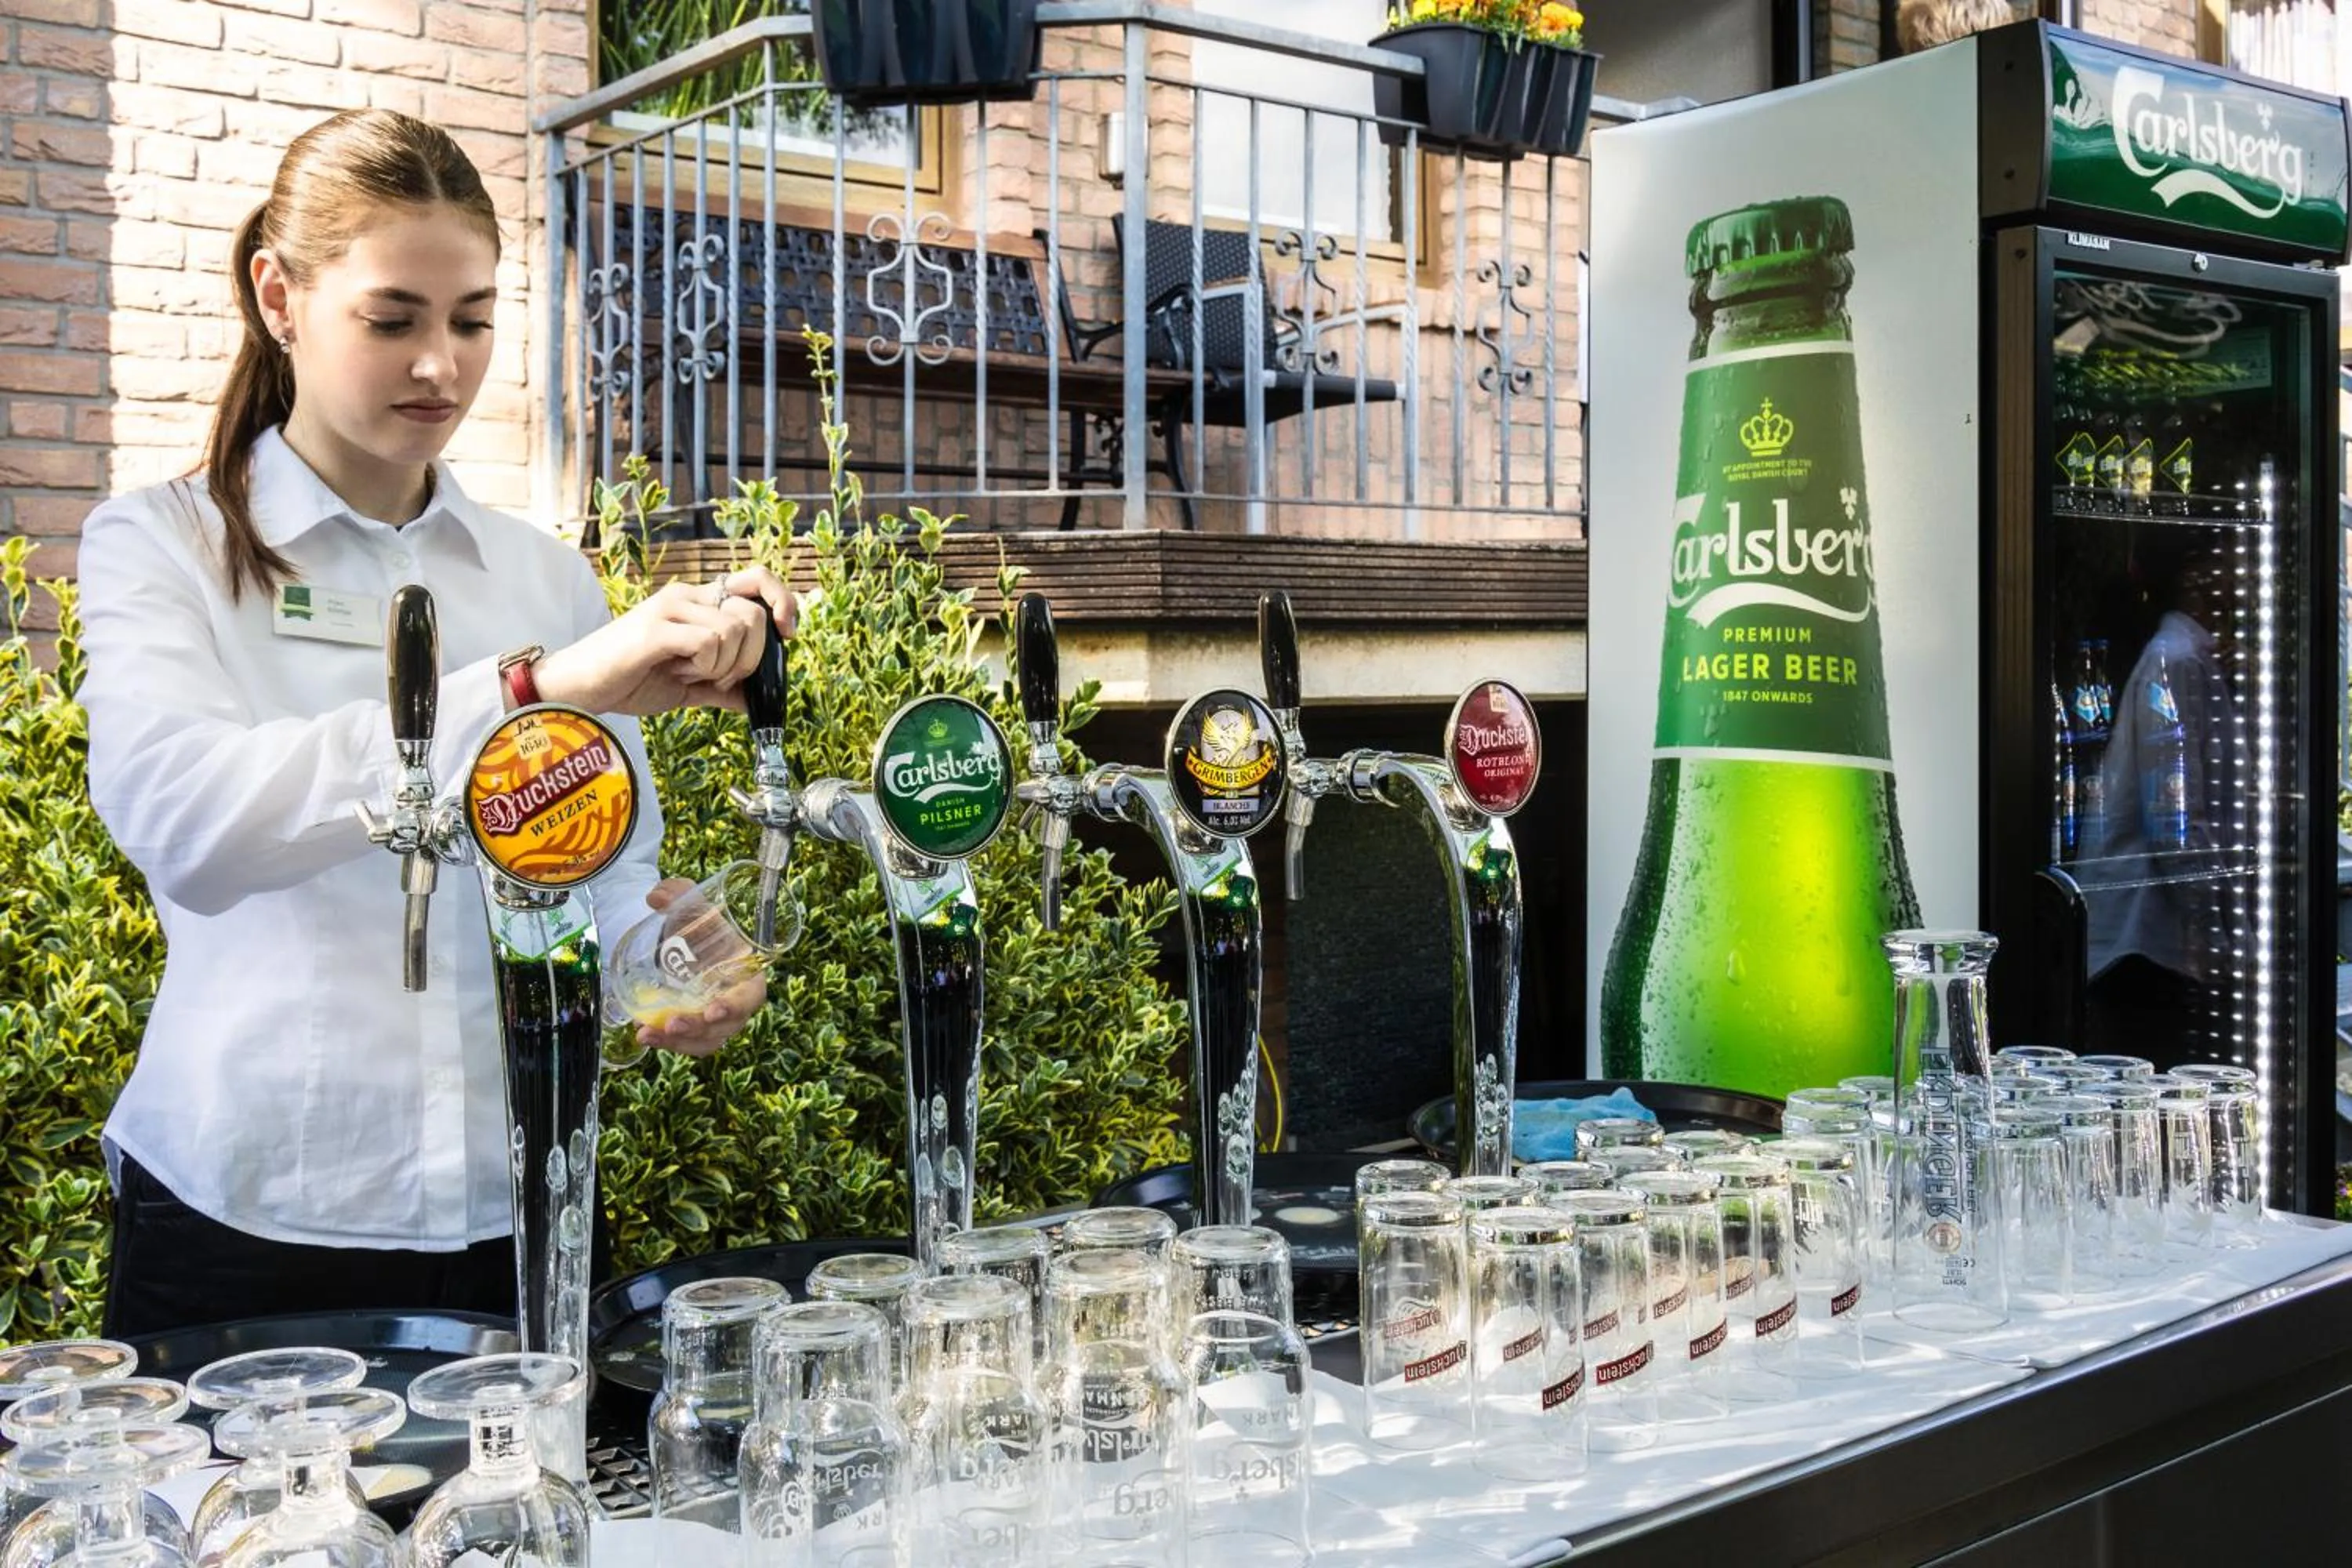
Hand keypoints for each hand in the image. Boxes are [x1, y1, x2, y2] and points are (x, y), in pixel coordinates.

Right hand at [535, 566, 796, 716]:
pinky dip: (706, 666)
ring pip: (735, 629)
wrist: (579, 687)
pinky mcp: (656, 628)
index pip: (757, 579)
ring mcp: (670, 608)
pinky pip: (709, 642)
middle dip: (750, 657)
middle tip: (720, 676)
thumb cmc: (628, 680)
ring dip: (723, 665)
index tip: (787, 633)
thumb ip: (722, 688)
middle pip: (753, 614)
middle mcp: (686, 596)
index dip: (782, 601)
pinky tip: (679, 673)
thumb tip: (756, 701)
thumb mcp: (687, 686)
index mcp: (697, 602)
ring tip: (689, 673)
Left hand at [633, 877, 768, 1057]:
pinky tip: (643, 1034)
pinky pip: (687, 1043)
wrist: (689, 942)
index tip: (711, 1011)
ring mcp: (716, 1021)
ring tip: (647, 1034)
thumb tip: (657, 896)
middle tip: (671, 1024)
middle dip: (698, 1030)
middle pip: (725, 1027)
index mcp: (747, 974)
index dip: (735, 1007)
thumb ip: (680, 895)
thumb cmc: (703, 928)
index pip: (751, 997)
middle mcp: (736, 1002)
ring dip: (677, 1043)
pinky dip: (665, 1043)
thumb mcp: (694, 907)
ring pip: (704, 1041)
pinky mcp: (696, 1029)